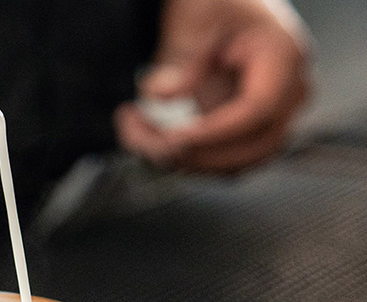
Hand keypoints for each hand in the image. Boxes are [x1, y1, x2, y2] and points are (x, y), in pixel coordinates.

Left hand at [115, 0, 311, 172]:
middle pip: (249, 148)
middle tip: (143, 137)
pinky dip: (180, 158)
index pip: (257, 110)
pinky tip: (145, 135)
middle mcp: (287, 94)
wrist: (224, 6)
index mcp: (284, 58)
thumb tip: (159, 97)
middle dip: (192, 154)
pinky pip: (218, 162)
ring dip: (179, 160)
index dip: (214, 132)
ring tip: (134, 130)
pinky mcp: (245, 133)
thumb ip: (183, 60)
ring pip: (231, 165)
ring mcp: (269, 118)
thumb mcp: (198, 17)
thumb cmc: (218, 3)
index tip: (173, 138)